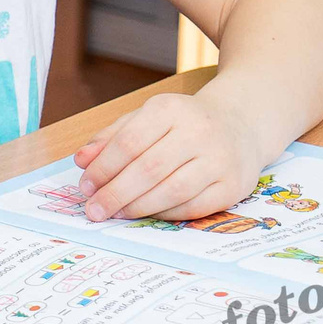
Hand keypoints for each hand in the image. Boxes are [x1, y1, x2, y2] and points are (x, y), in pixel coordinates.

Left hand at [71, 92, 263, 221]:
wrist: (240, 124)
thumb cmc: (183, 124)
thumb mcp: (146, 118)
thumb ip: (112, 137)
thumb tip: (82, 160)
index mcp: (170, 109)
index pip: (129, 142)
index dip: (103, 168)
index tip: (85, 186)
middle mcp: (198, 131)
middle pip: (149, 169)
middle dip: (115, 193)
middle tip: (94, 210)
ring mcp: (220, 159)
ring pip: (172, 190)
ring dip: (138, 207)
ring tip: (116, 214)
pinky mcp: (233, 185)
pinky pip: (194, 207)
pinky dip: (165, 213)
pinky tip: (147, 214)